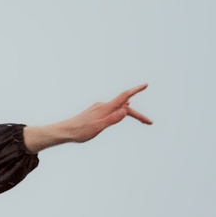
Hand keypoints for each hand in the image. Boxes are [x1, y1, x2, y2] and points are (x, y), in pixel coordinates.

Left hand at [23, 85, 151, 152]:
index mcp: (105, 108)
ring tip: (142, 120)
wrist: (65, 131)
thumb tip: (127, 109)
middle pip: (125, 106)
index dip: (136, 91)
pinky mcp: (96, 113)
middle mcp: (103, 106)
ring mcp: (100, 109)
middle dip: (138, 115)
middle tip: (149, 122)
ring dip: (131, 114)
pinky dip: (121, 113)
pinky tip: (122, 113)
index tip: (146, 85)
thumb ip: (113, 118)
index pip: (124, 97)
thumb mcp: (99, 127)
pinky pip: (113, 111)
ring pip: (119, 109)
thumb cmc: (81, 131)